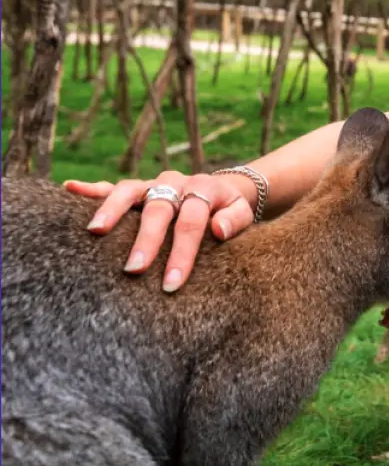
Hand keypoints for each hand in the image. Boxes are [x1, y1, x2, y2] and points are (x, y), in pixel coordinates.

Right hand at [64, 171, 255, 291]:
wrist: (222, 188)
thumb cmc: (230, 209)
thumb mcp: (243, 212)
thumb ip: (235, 220)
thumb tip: (218, 230)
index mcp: (203, 189)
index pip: (192, 222)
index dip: (182, 252)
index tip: (172, 282)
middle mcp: (175, 183)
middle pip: (158, 209)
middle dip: (146, 240)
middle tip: (134, 269)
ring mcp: (153, 184)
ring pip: (129, 192)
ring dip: (111, 210)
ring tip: (95, 231)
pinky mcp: (138, 188)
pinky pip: (112, 186)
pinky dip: (91, 188)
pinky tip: (69, 188)